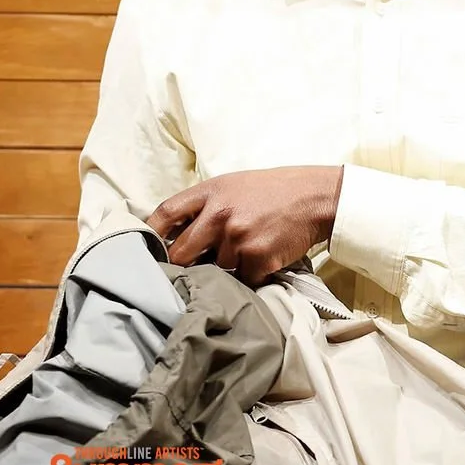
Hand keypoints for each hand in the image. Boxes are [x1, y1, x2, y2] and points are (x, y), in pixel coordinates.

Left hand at [148, 167, 344, 284]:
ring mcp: (237, 237)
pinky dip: (251, 275)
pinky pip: (242, 278)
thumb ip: (207, 205)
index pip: (164, 214)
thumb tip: (177, 233)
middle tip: (195, 266)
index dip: (150, 235)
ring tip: (250, 250)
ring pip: (215, 269)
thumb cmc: (276, 191)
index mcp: (211, 191)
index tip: (146, 250)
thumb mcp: (235, 186)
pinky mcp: (256, 258)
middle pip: (180, 253)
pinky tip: (265, 257)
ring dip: (227, 268)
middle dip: (185, 264)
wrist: (318, 197)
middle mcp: (219, 214)